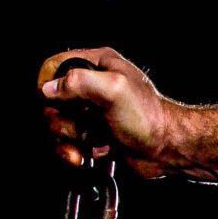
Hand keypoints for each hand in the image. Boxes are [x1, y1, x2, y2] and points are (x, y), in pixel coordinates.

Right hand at [37, 46, 182, 175]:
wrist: (168, 149)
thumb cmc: (149, 118)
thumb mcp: (113, 89)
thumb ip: (78, 82)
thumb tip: (49, 89)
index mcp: (98, 65)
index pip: (54, 67)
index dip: (50, 86)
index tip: (57, 101)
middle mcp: (93, 86)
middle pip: (52, 101)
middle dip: (61, 118)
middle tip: (80, 125)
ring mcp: (92, 112)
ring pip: (59, 124)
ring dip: (68, 139)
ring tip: (87, 142)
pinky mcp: (94, 134)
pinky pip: (69, 143)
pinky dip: (75, 151)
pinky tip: (90, 153)